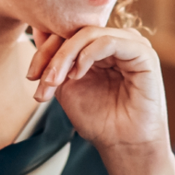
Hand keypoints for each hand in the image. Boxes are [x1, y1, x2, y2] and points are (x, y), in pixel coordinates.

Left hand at [27, 26, 174, 174]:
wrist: (122, 145)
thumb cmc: (99, 120)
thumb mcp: (66, 86)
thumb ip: (54, 60)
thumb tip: (37, 29)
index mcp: (100, 47)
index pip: (69, 32)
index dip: (45, 50)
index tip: (31, 76)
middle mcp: (117, 41)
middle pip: (76, 30)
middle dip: (52, 55)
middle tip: (41, 80)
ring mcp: (131, 45)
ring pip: (89, 33)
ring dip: (65, 56)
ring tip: (55, 81)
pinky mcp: (143, 54)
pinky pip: (109, 41)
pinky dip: (87, 55)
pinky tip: (78, 75)